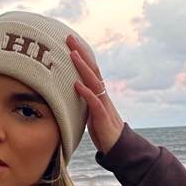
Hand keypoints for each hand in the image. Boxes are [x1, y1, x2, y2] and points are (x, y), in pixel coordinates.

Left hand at [66, 33, 125, 154]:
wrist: (118, 147)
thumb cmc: (102, 129)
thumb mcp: (88, 111)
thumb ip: (81, 100)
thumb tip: (67, 90)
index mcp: (97, 92)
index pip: (89, 69)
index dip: (80, 54)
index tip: (69, 41)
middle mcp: (102, 94)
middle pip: (92, 69)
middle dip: (81, 52)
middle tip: (69, 37)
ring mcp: (103, 104)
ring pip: (94, 81)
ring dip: (83, 67)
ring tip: (72, 54)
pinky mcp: (103, 117)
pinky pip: (94, 102)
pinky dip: (85, 92)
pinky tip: (76, 84)